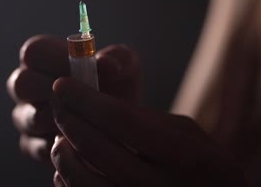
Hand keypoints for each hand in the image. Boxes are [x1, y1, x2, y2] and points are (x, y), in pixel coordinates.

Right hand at [7, 35, 141, 163]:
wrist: (122, 124)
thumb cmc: (118, 85)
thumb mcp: (125, 66)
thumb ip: (117, 58)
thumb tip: (106, 64)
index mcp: (43, 56)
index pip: (34, 52)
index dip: (57, 62)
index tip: (84, 73)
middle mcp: (25, 83)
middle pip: (22, 83)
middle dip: (56, 92)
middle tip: (84, 100)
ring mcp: (24, 115)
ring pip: (30, 117)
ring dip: (63, 120)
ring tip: (89, 120)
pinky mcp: (29, 144)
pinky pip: (38, 146)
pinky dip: (64, 146)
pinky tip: (85, 141)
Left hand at [50, 78, 248, 186]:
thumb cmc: (202, 164)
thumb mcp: (188, 134)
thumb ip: (147, 118)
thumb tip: (95, 104)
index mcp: (182, 154)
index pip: (121, 119)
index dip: (85, 99)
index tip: (62, 84)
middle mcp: (160, 186)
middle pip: (96, 147)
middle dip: (68, 119)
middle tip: (58, 104)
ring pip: (82, 180)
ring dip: (62, 153)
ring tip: (60, 136)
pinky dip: (67, 180)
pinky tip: (68, 164)